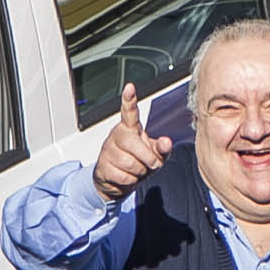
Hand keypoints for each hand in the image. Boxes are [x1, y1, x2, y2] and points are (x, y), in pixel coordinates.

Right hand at [91, 83, 175, 200]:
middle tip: (151, 164)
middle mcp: (117, 135)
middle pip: (133, 144)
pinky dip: (130, 181)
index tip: (130, 88)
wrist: (118, 181)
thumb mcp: (155, 154)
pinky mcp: (102, 166)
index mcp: (130, 128)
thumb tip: (167, 142)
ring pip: (129, 163)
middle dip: (147, 159)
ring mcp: (108, 150)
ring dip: (139, 172)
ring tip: (137, 170)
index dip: (129, 100)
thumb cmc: (138, 161)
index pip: (129, 111)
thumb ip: (163, 148)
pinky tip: (127, 176)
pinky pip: (123, 176)